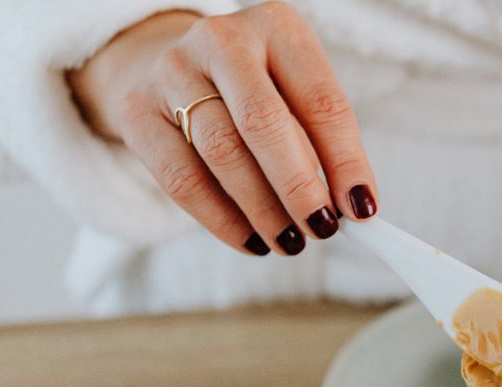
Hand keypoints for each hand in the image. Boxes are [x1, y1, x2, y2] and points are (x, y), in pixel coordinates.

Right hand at [68, 3, 377, 255]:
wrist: (179, 68)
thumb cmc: (259, 90)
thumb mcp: (297, 96)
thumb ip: (324, 145)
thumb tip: (352, 209)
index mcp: (278, 29)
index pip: (322, 101)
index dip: (346, 161)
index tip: (363, 209)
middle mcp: (222, 41)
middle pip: (265, 125)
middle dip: (299, 188)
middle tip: (322, 229)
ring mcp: (173, 72)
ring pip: (223, 155)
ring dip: (264, 211)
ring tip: (290, 242)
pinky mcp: (138, 111)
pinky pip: (183, 179)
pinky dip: (222, 220)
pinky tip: (250, 240)